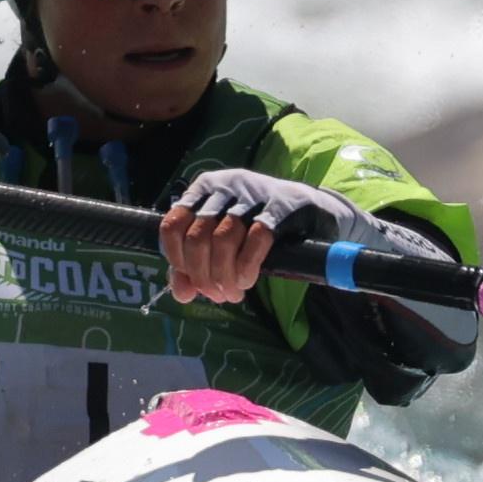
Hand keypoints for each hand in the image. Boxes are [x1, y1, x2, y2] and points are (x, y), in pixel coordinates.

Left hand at [162, 167, 321, 304]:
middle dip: (203, 275)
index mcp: (203, 190)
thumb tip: (182, 293)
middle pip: (197, 237)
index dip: (177, 259)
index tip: (192, 280)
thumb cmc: (258, 226)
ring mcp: (252, 194)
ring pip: (223, 239)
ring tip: (233, 293)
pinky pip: (255, 239)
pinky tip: (247, 280)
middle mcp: (224, 187)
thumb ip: (195, 265)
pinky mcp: (279, 207)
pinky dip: (246, 267)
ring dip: (224, 275)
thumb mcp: (222, 241)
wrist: (310, 211)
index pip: (172, 225)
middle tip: (216, 295)